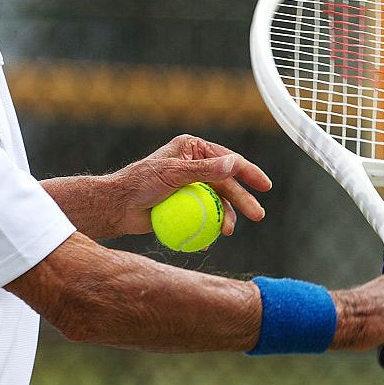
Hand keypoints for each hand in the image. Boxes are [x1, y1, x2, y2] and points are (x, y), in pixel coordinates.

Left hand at [107, 134, 271, 236]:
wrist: (118, 207)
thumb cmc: (140, 184)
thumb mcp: (173, 174)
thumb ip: (203, 169)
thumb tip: (233, 163)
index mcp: (192, 148)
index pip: (227, 159)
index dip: (249, 172)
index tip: (265, 186)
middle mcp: (193, 164)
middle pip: (226, 182)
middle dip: (243, 200)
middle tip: (258, 215)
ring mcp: (190, 185)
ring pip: (217, 201)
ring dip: (227, 216)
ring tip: (228, 231)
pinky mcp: (185, 204)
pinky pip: (205, 214)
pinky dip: (212, 225)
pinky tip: (215, 237)